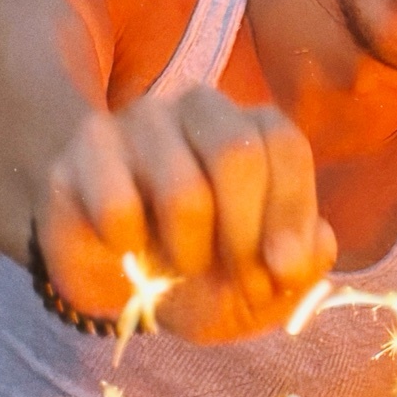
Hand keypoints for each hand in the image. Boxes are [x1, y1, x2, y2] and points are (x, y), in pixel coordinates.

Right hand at [39, 86, 337, 342]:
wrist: (117, 288)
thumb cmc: (201, 276)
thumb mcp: (261, 288)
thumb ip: (300, 268)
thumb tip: (312, 248)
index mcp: (249, 126)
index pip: (283, 144)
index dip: (289, 215)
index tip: (281, 271)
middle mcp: (195, 108)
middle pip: (236, 154)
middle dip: (244, 238)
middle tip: (235, 281)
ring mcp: (135, 123)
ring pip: (182, 191)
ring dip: (188, 253)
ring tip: (176, 268)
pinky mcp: (84, 155)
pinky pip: (118, 208)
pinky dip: (130, 251)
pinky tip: (126, 251)